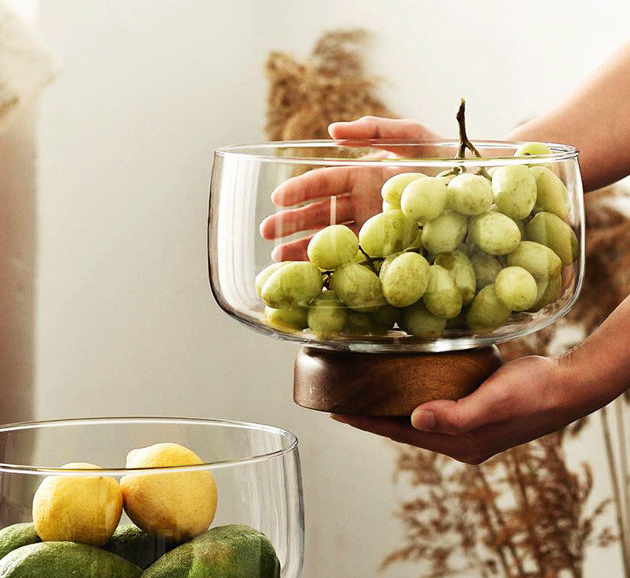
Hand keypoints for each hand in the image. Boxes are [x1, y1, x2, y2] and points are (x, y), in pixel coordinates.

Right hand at [260, 117, 440, 261]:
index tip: (277, 198)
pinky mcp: (386, 253)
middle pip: (320, 216)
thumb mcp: (413, 137)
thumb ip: (376, 129)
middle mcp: (364, 206)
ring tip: (278, 261)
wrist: (480, 191)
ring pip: (330, 241)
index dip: (299, 190)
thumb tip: (333, 131)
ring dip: (303, 250)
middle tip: (267, 234)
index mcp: (364, 176)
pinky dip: (333, 270)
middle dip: (291, 224)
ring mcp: (373, 231)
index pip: (323, 183)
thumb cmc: (448, 160)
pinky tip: (313, 277)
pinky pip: (355, 262)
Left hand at [332, 354, 583, 463]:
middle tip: (343, 402)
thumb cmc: (536, 390)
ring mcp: (470, 433)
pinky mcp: (478, 418)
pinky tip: (407, 392)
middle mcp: (461, 443)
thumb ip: (456, 415)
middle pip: (404, 432)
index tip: (337, 413)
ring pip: (418, 424)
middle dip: (373, 419)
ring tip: (366, 398)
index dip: (367, 422)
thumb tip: (415, 421)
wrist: (572, 386)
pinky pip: (436, 413)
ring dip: (392, 412)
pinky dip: (415, 404)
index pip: (400, 433)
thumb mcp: (495, 400)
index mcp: (459, 443)